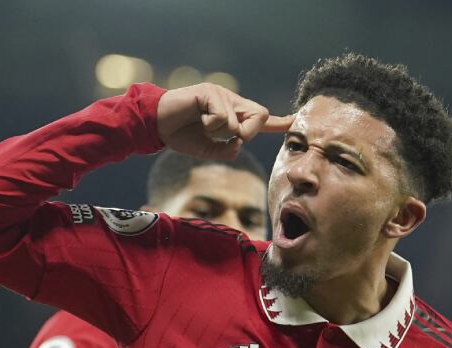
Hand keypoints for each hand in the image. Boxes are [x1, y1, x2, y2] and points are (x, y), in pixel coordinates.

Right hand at [156, 83, 291, 160]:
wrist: (157, 125)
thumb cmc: (181, 135)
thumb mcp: (208, 150)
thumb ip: (227, 151)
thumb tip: (239, 143)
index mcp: (233, 113)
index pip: (260, 119)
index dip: (278, 122)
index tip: (294, 122)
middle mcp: (231, 101)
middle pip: (259, 116)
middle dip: (247, 133)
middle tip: (225, 137)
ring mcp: (221, 94)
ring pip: (239, 122)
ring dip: (221, 132)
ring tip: (202, 126)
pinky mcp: (209, 92)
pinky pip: (223, 116)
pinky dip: (211, 125)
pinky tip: (198, 119)